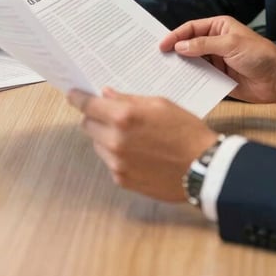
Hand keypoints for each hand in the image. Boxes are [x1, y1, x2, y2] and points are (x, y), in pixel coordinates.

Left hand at [68, 87, 217, 201]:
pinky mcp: (122, 180)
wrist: (203, 167)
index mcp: (123, 117)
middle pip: (88, 125)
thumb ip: (129, 100)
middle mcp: (114, 140)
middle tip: (110, 113)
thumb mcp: (160, 104)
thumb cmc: (185, 131)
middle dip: (95, 117)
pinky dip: (117, 154)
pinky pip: (110, 161)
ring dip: (106, 136)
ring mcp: (117, 163)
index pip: (88, 105)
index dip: (77, 98)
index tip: (72, 95)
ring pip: (98, 144)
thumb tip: (107, 95)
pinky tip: (138, 151)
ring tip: (132, 134)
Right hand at [160, 16, 275, 105]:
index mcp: (219, 27)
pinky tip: (179, 83)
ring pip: (193, 62)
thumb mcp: (231, 45)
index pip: (192, 28)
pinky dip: (190, 79)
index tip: (162, 45)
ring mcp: (216, 60)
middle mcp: (215, 42)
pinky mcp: (218, 77)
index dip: (175, 35)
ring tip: (163, 72)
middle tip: (157, 59)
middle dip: (174, 50)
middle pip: (189, 44)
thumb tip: (180, 47)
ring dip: (181, 66)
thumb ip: (204, 45)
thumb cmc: (259, 55)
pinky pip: (200, 77)